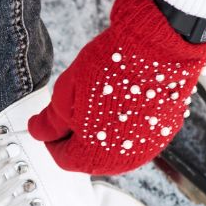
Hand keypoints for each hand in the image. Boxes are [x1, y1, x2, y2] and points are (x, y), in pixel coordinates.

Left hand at [28, 0, 205, 173]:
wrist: (157, 46)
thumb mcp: (65, 95)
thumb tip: (39, 131)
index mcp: (93, 155)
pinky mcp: (166, 130)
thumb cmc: (112, 68)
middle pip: (90, 158)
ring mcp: (148, 146)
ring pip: (114, 149)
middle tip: (74, 111)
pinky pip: (137, 137)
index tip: (53, 124)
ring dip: (101, 132)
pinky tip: (120, 102)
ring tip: (98, 103)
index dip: (53, 140)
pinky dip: (125, 125)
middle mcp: (124, 158)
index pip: (62, 159)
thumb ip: (50, 122)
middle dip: (77, 138)